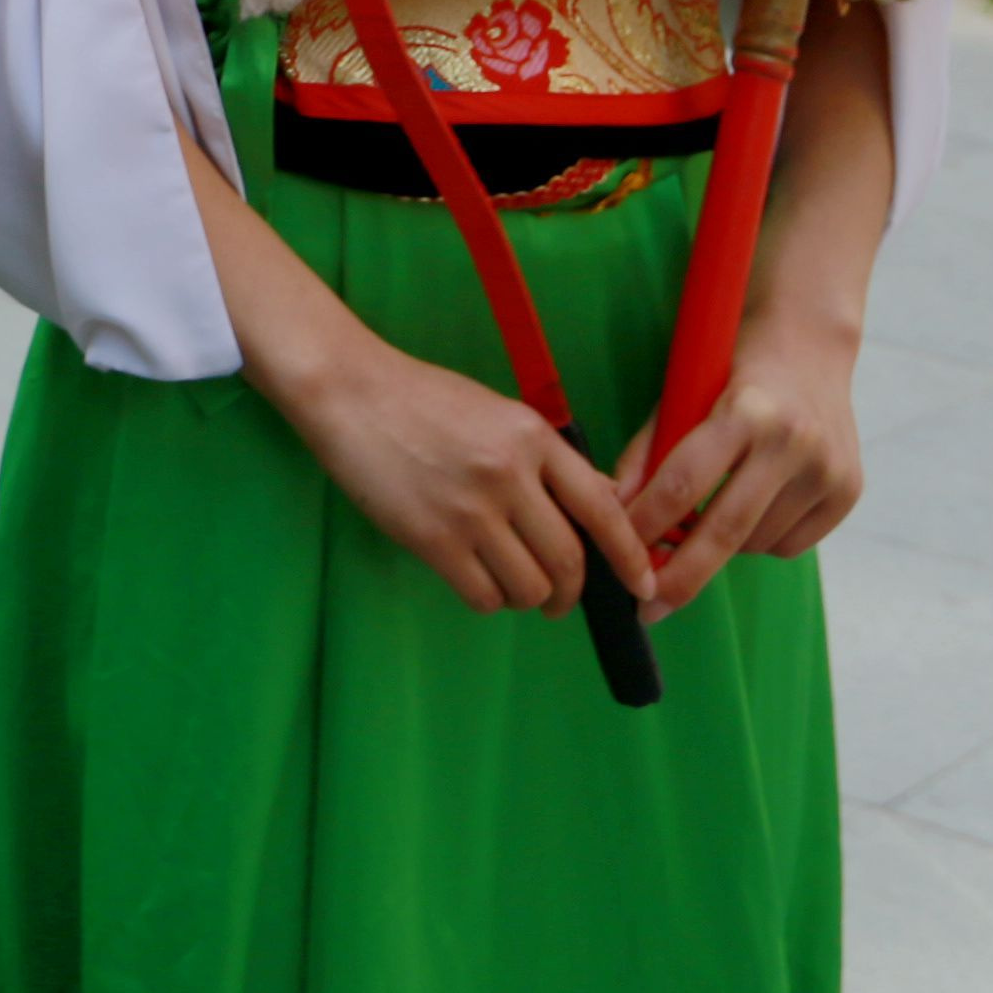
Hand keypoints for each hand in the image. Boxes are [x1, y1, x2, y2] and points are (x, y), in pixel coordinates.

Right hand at [271, 332, 653, 622]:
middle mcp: (509, 475)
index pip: (602, 508)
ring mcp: (470, 510)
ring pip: (529, 587)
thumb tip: (597, 506)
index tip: (641, 585)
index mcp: (533, 438)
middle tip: (560, 600)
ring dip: (528, 598)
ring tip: (512, 586)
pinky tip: (477, 580)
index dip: (629, 555)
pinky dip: (489, 599)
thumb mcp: (499, 413)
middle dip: (571, 594)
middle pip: (568, 562)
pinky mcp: (432, 539)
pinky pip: (483, 596)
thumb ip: (546, 460)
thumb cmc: (423, 400)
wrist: (350, 392)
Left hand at [614, 304, 864, 611]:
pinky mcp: (848, 491)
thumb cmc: (729, 368)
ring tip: (706, 519)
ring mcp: (827, 469)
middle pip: (724, 530)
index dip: (645, 527)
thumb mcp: (680, 394)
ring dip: (720, 549)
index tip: (619, 561)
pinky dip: (759, 541)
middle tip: (648, 609)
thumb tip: (617, 516)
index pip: (683, 483)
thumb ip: (648, 453)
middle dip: (680, 577)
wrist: (809, 344)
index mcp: (744, 410)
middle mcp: (792, 441)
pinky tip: (753, 507)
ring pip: (756, 543)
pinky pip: (789, 545)